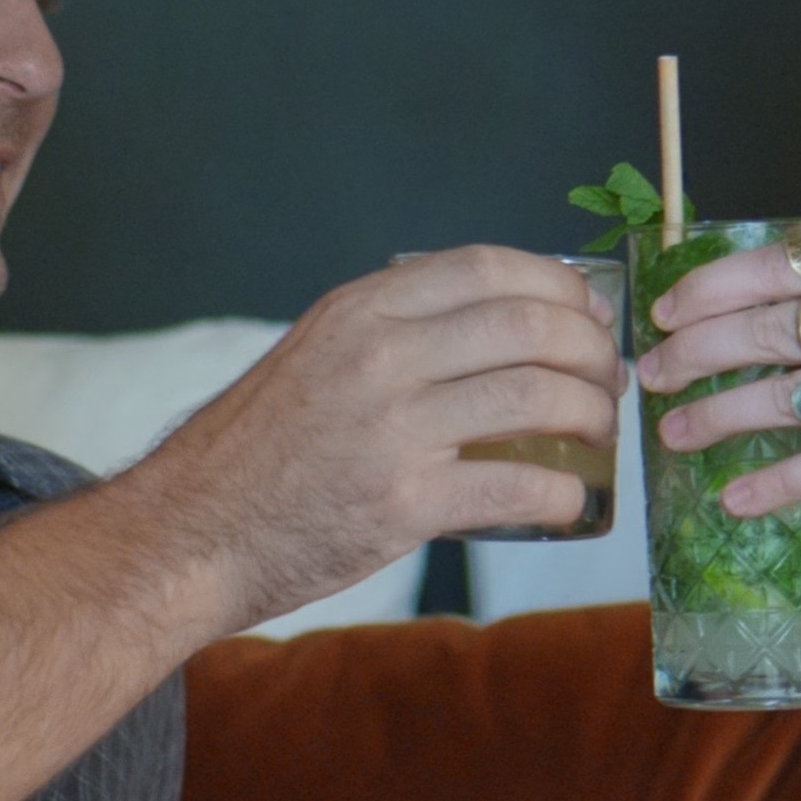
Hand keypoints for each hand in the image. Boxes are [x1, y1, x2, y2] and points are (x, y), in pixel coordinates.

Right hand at [121, 247, 622, 631]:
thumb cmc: (258, 451)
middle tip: (609, 377)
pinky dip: (567, 492)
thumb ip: (392, 334)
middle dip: (592, 350)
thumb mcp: (317, 355)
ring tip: (600, 432)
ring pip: (537, 397)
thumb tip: (495, 329)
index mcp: (361, 309)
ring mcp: (392, 429)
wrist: (191, 532)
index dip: (559, 287)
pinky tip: (575, 500)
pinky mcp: (402, 504)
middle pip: (529, 327)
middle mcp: (379, 355)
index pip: (489, 268)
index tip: (588, 314)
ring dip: (592, 414)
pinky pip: (519, 486)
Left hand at [635, 239, 800, 517]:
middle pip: (771, 328)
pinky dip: (776, 482)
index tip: (663, 312)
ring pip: (788, 394)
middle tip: (650, 375)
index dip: (711, 287)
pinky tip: (736, 497)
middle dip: (696, 353)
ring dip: (718, 416)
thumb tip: (745, 308)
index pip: (780, 265)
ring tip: (673, 433)